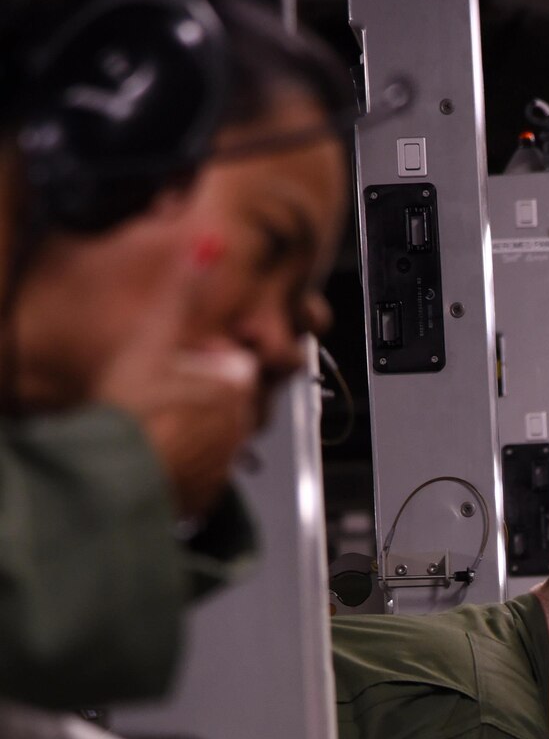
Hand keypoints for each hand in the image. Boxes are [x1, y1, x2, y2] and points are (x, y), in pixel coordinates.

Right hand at [96, 237, 260, 517]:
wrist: (115, 474)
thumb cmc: (133, 406)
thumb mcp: (153, 334)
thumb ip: (184, 289)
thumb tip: (212, 244)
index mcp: (239, 383)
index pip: (240, 361)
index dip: (207, 359)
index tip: (184, 360)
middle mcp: (242, 426)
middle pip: (234, 399)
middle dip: (208, 393)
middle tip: (165, 391)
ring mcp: (227, 463)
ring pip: (221, 435)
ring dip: (198, 426)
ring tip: (158, 421)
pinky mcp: (208, 494)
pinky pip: (206, 471)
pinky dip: (189, 462)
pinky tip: (159, 450)